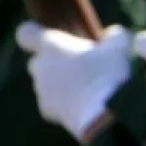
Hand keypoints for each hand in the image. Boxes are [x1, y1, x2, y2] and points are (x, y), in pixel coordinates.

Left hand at [16, 22, 132, 141]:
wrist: (103, 113)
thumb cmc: (108, 72)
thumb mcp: (119, 45)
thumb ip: (112, 34)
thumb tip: (110, 34)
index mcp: (51, 45)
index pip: (25, 33)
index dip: (34, 33)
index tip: (47, 35)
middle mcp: (40, 67)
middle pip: (37, 61)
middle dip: (53, 62)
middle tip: (77, 63)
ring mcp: (41, 91)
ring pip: (44, 83)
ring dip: (59, 82)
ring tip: (85, 87)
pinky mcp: (47, 112)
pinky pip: (52, 103)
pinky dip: (64, 102)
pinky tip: (84, 104)